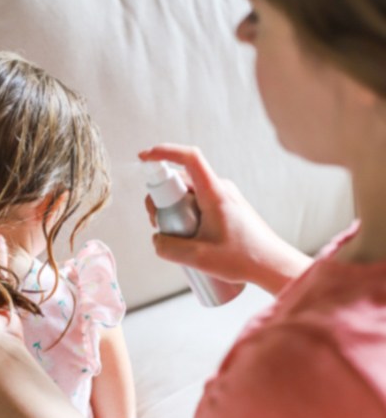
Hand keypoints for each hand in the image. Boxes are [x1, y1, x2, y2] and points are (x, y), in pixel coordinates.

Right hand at [139, 144, 309, 291]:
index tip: (144, 157)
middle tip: (159, 225)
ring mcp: (224, 197)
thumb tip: (156, 238)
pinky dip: (186, 215)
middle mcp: (220, 188)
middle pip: (181, 179)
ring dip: (174, 210)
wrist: (273, 265)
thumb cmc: (244, 260)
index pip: (189, 158)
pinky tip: (190, 240)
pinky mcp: (226, 207)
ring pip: (188, 193)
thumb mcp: (198, 258)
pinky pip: (197, 202)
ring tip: (178, 238)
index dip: (164, 152)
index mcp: (215, 193)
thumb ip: (168, 248)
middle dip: (162, 198)